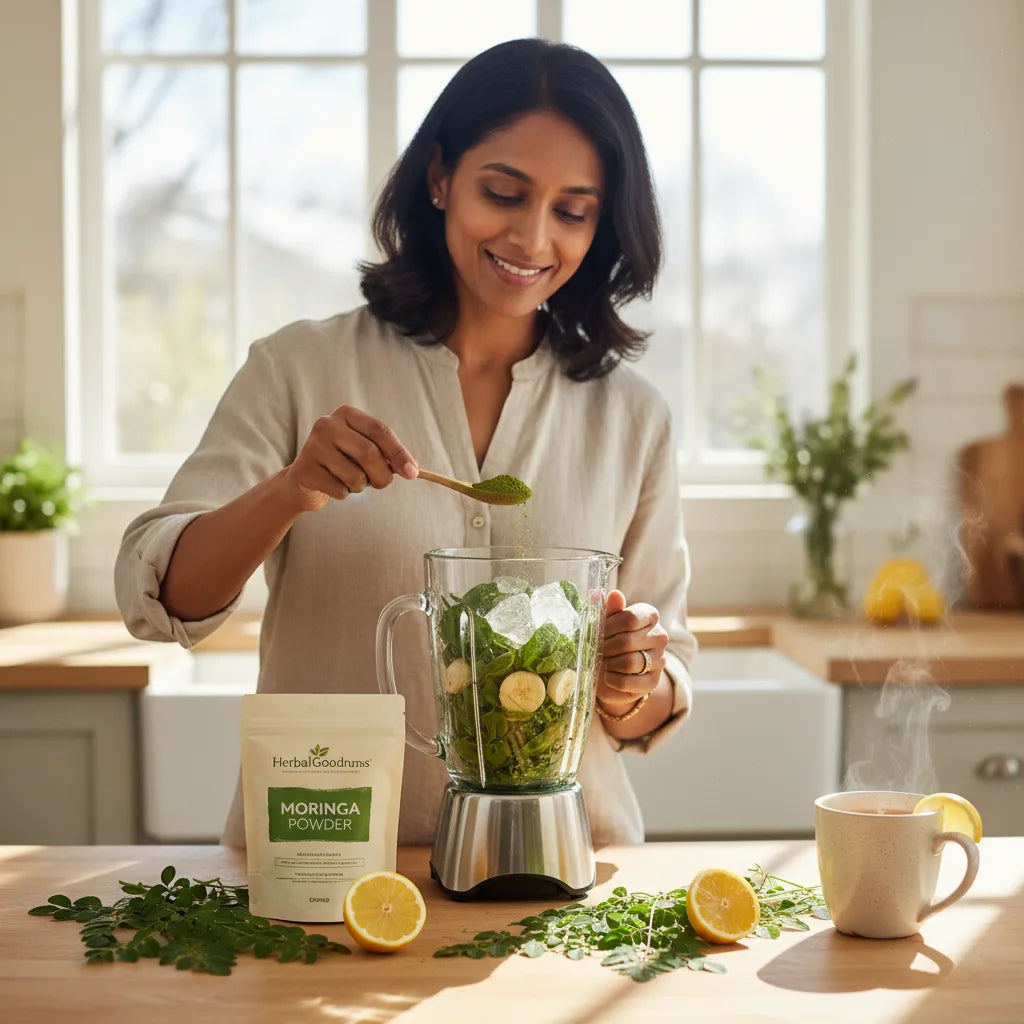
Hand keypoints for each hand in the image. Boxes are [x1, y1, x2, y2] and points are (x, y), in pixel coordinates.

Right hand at [281, 405, 418, 512]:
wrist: (304, 479)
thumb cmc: (342, 463)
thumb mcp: (365, 452)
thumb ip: (388, 456)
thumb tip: (413, 468)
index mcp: (346, 414)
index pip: (380, 430)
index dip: (399, 453)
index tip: (413, 473)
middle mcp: (327, 425)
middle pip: (369, 453)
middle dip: (382, 475)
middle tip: (381, 484)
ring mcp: (313, 446)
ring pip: (355, 476)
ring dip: (360, 486)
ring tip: (350, 481)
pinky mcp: (305, 470)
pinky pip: (339, 490)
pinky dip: (344, 494)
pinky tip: (332, 486)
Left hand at [597, 589, 667, 712]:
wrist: (615, 670)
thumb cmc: (610, 639)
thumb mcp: (606, 622)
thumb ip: (606, 608)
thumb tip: (600, 594)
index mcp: (650, 615)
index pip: (630, 618)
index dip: (609, 626)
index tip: (597, 632)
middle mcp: (659, 636)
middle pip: (628, 641)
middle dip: (606, 647)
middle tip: (596, 650)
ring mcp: (659, 660)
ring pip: (630, 662)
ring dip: (609, 664)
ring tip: (601, 662)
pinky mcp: (653, 681)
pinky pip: (630, 682)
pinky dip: (613, 680)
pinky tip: (607, 676)